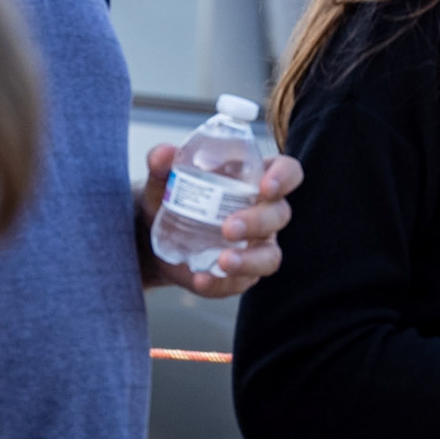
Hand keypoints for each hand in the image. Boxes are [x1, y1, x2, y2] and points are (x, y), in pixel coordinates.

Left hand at [139, 145, 303, 298]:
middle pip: (279, 215)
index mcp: (255, 178)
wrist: (151, 236)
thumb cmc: (171, 196)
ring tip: (223, 262)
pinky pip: (241, 283)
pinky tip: (201, 280)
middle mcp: (264, 212)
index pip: (288, 171)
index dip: (284, 177)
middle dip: (258, 221)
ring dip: (250, 260)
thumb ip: (162, 162)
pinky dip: (222, 284)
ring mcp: (255, 246)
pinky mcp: (240, 275)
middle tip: (229, 228)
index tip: (266, 186)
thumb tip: (162, 155)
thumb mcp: (163, 177)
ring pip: (270, 256)